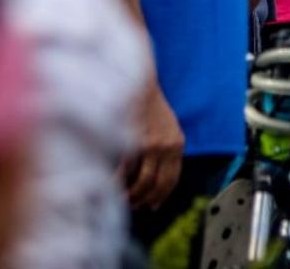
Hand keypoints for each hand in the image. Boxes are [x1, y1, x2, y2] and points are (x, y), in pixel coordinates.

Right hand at [126, 82, 184, 208]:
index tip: (153, 205)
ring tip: (123, 200)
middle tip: (134, 205)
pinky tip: (111, 187)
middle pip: (158, 184)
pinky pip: (125, 171)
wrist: (139, 83)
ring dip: (132, 195)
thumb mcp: (168, 125)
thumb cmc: (150, 104)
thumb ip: (167, 146)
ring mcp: (151, 145)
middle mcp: (167, 147)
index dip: (162, 195)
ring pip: (143, 182)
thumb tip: (159, 172)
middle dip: (146, 199)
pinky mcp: (134, 141)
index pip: (172, 178)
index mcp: (177, 143)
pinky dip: (117, 182)